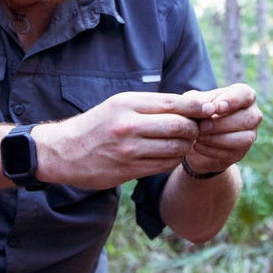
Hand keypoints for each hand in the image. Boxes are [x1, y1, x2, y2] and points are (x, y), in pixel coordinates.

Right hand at [36, 91, 209, 188]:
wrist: (64, 152)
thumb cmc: (97, 125)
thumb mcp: (119, 105)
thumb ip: (152, 105)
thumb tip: (192, 103)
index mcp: (127, 103)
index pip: (174, 102)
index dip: (196, 107)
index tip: (209, 110)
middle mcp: (128, 125)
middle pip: (179, 126)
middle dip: (194, 129)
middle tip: (195, 130)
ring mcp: (129, 150)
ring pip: (175, 148)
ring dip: (185, 146)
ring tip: (182, 143)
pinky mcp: (128, 170)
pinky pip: (164, 165)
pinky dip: (172, 160)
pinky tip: (168, 155)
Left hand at [182, 83, 260, 174]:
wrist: (192, 136)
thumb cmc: (197, 112)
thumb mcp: (194, 102)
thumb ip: (199, 101)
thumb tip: (209, 108)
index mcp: (243, 95)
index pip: (245, 94)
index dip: (232, 101)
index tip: (215, 108)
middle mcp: (252, 114)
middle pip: (248, 118)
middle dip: (222, 123)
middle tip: (202, 126)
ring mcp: (250, 135)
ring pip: (245, 138)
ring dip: (218, 138)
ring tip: (198, 136)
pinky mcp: (241, 152)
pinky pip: (233, 153)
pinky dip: (212, 150)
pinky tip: (198, 146)